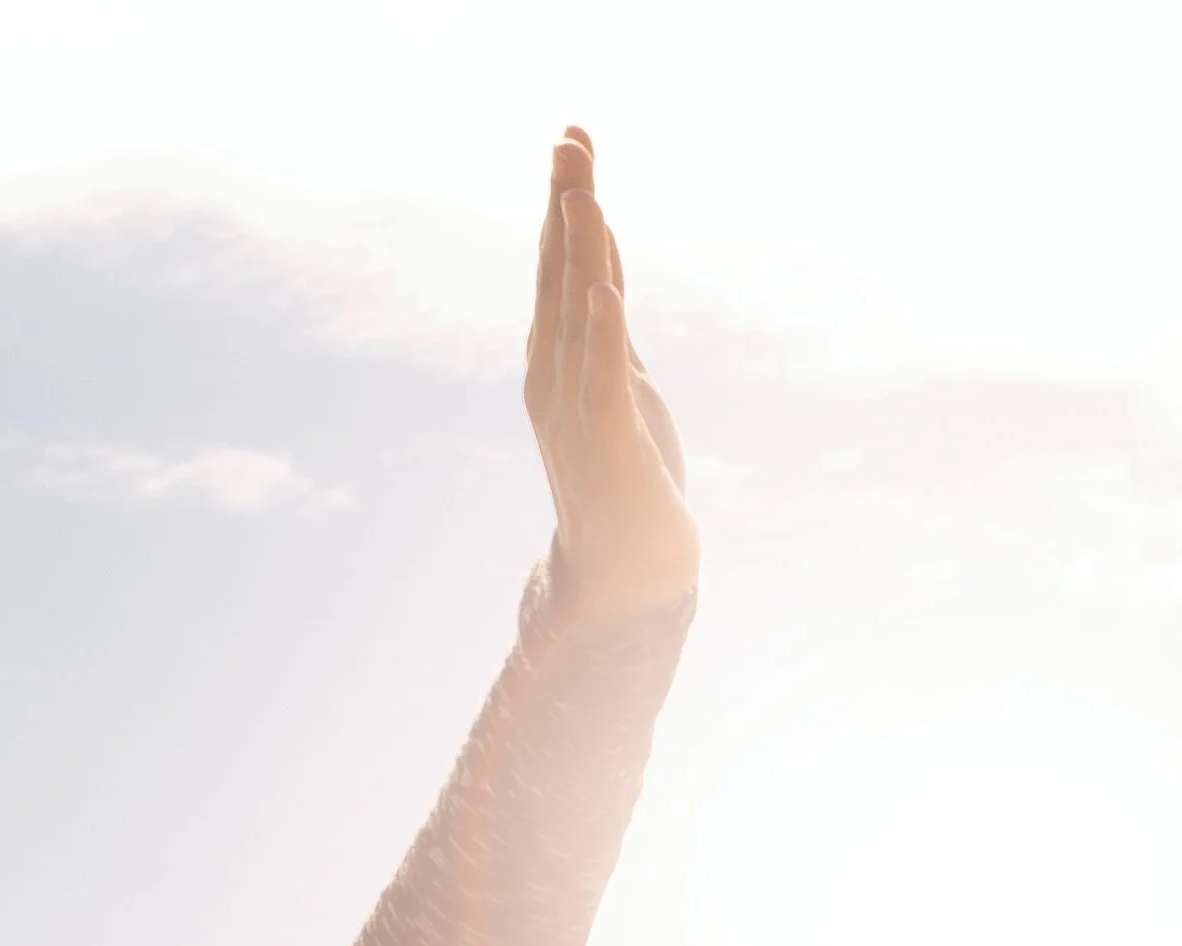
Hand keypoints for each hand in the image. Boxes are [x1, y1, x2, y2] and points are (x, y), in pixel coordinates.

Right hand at [524, 129, 700, 624]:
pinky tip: (604, 290)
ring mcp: (577, 410)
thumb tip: (599, 270)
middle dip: (566, 206)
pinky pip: (603, 377)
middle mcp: (555, 379)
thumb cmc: (626, 481)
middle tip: (569, 138)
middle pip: (560, 278)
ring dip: (578, 251)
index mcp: (556, 364)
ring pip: (576, 315)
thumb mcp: (618, 387)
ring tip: (581, 191)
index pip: (561, 271)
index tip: (573, 141)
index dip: (565, 205)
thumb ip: (605, 330)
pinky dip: (602, 332)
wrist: (626, 572)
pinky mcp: (609, 441)